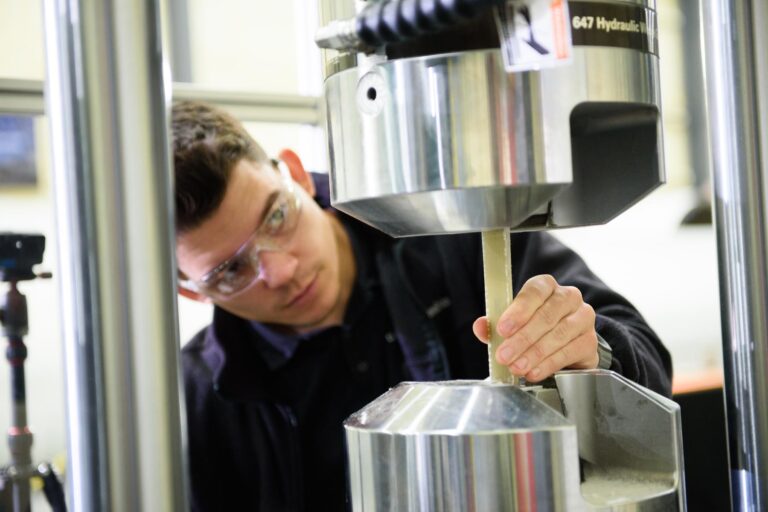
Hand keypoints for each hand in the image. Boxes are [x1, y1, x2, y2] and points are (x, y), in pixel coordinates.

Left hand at [472, 274, 598, 381]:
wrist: (565, 345)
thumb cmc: (534, 328)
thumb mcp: (511, 324)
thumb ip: (494, 325)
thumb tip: (480, 326)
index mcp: (546, 286)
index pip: (534, 292)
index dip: (518, 311)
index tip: (503, 329)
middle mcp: (568, 297)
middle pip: (546, 315)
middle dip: (522, 338)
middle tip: (504, 355)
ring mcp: (583, 318)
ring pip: (559, 334)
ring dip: (534, 353)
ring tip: (516, 367)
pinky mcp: (589, 341)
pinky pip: (570, 352)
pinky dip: (549, 364)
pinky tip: (534, 372)